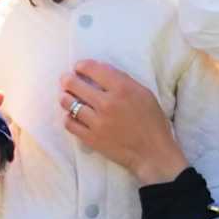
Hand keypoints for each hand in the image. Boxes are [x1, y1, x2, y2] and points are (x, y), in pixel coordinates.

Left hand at [61, 60, 187, 185]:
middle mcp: (107, 103)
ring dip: (65, 97)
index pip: (93, 69)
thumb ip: (123, 80)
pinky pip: (69, 123)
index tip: (78, 67)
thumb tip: (101, 71)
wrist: (152, 153)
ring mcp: (97, 121)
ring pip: (68, 103)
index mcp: (122, 89)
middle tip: (66, 80)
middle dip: (67, 80)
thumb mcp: (144, 93)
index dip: (81, 66)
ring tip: (65, 96)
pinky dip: (68, 117)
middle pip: (74, 84)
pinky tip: (71, 115)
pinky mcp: (91, 138)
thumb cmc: (152, 122)